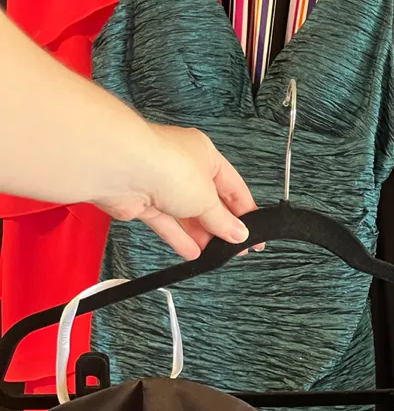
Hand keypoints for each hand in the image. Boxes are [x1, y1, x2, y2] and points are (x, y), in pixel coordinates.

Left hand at [95, 125, 257, 260]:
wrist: (122, 169)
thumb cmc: (167, 166)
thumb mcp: (208, 199)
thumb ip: (223, 220)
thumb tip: (239, 234)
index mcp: (205, 155)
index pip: (232, 187)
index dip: (245, 212)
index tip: (254, 234)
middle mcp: (183, 167)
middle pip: (208, 202)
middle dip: (221, 226)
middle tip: (235, 248)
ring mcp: (161, 184)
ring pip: (186, 214)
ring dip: (200, 234)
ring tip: (215, 254)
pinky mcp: (142, 202)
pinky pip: (165, 223)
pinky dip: (178, 237)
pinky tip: (192, 252)